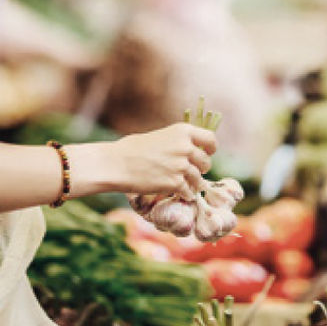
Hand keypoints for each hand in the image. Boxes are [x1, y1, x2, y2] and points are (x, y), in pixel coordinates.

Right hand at [66, 123, 216, 198]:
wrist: (116, 164)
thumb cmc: (131, 149)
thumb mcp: (159, 137)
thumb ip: (177, 142)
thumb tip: (191, 151)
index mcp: (182, 131)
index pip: (210, 139)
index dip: (210, 149)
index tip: (207, 154)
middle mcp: (185, 146)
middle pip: (205, 162)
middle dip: (200, 169)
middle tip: (191, 173)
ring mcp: (181, 165)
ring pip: (198, 179)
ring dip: (192, 184)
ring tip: (183, 185)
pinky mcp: (175, 183)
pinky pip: (188, 191)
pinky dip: (184, 194)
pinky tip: (177, 193)